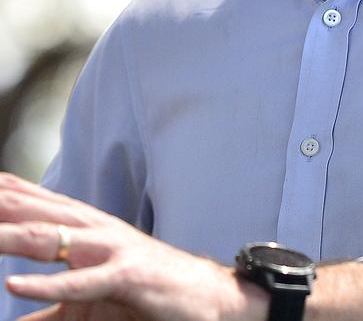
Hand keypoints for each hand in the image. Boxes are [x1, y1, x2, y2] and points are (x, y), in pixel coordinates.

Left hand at [0, 173, 267, 320]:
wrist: (205, 297)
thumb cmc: (145, 294)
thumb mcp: (87, 302)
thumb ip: (47, 309)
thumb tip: (14, 305)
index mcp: (87, 228)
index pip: (39, 203)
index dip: (9, 189)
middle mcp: (96, 230)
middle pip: (37, 213)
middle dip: (3, 202)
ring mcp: (111, 250)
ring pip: (51, 241)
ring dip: (11, 235)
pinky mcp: (126, 278)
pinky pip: (80, 284)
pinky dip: (46, 285)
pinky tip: (14, 284)